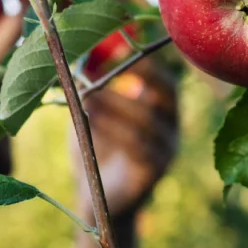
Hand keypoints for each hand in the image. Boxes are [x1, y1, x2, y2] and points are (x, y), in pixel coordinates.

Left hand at [69, 55, 177, 220]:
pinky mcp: (153, 172)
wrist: (95, 200)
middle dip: (140, 77)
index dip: (148, 63)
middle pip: (167, 95)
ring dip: (115, 104)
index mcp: (161, 112)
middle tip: (110, 66)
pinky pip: (137, 146)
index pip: (166, 81)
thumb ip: (89, 89)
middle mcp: (170, 129)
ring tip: (88, 94)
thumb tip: (77, 56)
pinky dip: (112, 128)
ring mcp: (165, 152)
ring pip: (145, 121)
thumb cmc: (94, 151)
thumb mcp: (91, 115)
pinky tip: (90, 120)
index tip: (122, 47)